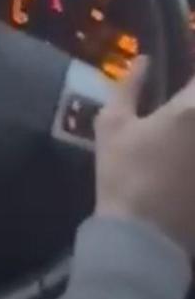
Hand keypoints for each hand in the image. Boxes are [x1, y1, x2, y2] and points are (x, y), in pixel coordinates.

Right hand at [95, 55, 194, 251]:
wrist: (143, 238)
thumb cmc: (123, 173)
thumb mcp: (112, 124)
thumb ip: (129, 86)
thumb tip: (143, 61)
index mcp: (190, 109)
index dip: (192, 66)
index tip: (185, 65)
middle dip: (191, 99)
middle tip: (176, 105)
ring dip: (190, 128)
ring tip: (174, 135)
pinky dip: (193, 154)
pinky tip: (181, 158)